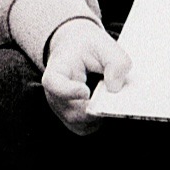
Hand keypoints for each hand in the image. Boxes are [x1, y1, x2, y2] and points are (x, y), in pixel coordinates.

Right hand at [42, 19, 130, 135]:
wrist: (77, 50)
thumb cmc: (86, 47)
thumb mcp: (102, 43)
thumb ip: (115, 60)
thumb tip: (115, 88)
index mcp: (55, 72)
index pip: (54, 85)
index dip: (68, 91)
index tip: (85, 92)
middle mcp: (55, 97)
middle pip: (75, 112)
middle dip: (98, 106)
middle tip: (116, 94)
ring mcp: (64, 112)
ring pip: (86, 124)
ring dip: (103, 112)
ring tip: (113, 95)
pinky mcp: (77, 122)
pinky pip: (92, 127)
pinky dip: (104, 117)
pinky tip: (110, 102)